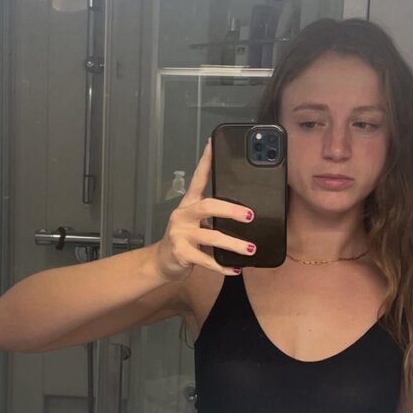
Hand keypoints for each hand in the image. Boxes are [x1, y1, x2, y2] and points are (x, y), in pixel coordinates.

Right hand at [155, 138, 254, 280]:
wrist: (162, 262)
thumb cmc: (185, 240)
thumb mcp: (197, 223)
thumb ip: (214, 217)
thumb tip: (245, 214)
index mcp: (189, 204)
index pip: (198, 178)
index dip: (205, 160)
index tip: (213, 143)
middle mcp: (183, 215)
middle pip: (208, 205)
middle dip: (231, 210)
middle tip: (250, 215)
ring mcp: (180, 233)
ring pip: (211, 235)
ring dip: (234, 244)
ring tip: (250, 249)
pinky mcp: (181, 252)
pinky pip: (206, 259)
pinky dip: (222, 266)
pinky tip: (235, 268)